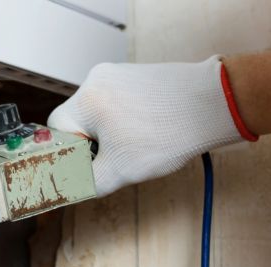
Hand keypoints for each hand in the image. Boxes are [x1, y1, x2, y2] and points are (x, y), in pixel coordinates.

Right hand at [47, 56, 254, 195]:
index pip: (56, 132)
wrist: (215, 106)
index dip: (67, 155)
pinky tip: (144, 134)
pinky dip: (124, 122)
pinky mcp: (137, 76)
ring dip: (108, 135)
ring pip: (97, 114)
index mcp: (86, 100)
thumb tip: (69, 187)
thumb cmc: (170, 133)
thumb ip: (86, 182)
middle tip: (110, 161)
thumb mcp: (119, 171)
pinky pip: (116, 104)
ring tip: (133, 148)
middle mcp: (97, 80)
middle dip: (90, 145)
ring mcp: (118, 74)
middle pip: (77, 121)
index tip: (82, 168)